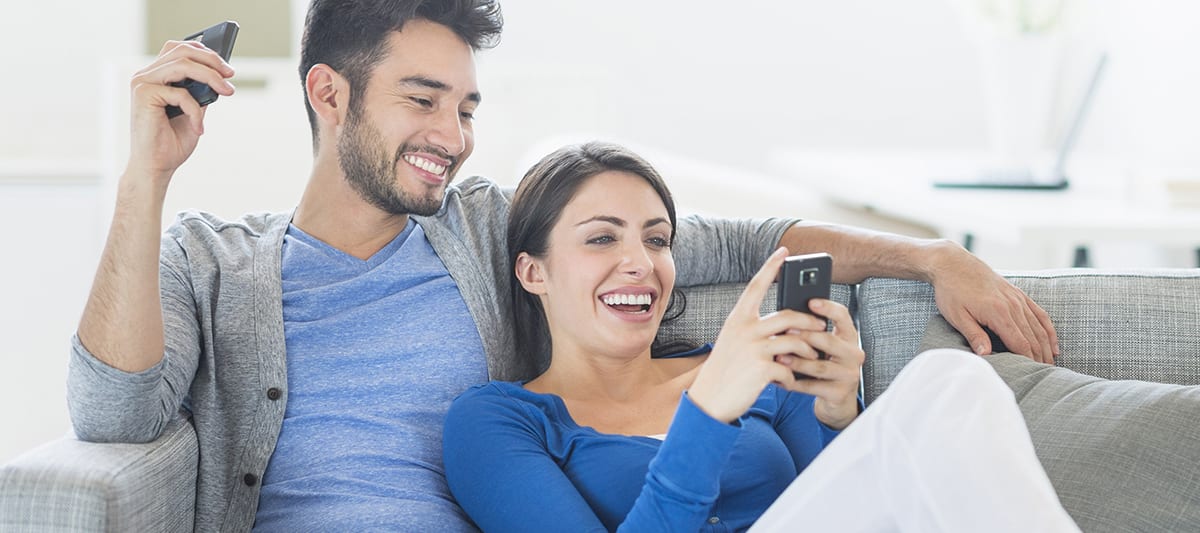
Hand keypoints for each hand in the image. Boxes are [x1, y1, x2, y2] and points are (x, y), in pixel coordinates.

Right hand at [125, 40, 235, 184]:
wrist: (155, 167)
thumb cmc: (172, 142)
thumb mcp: (194, 111)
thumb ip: (200, 91)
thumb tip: (220, 75)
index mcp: (156, 76)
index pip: (177, 49)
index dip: (203, 51)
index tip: (226, 65)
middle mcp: (146, 75)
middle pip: (182, 51)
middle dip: (212, 60)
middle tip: (231, 74)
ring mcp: (142, 83)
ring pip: (183, 65)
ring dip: (210, 76)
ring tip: (227, 91)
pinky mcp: (143, 94)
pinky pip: (180, 93)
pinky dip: (195, 110)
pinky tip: (198, 128)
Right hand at [689, 248, 850, 423]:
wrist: (708, 401)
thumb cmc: (724, 371)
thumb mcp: (735, 343)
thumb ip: (757, 332)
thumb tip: (790, 329)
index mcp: (737, 319)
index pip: (756, 286)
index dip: (771, 267)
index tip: (784, 251)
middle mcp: (745, 329)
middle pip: (788, 316)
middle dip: (809, 322)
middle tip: (821, 328)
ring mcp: (753, 348)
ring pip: (795, 342)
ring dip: (808, 352)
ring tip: (811, 359)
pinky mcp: (761, 368)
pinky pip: (789, 369)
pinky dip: (791, 378)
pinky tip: (786, 383)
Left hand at [774, 298, 863, 429]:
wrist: (837, 399)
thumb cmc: (825, 365)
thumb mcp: (823, 347)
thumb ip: (812, 332)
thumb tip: (786, 318)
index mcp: (849, 337)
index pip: (843, 316)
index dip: (828, 308)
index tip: (811, 302)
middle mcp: (853, 354)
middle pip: (828, 340)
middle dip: (805, 336)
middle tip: (785, 332)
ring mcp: (849, 374)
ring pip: (819, 366)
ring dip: (797, 361)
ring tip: (779, 357)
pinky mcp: (839, 393)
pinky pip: (813, 386)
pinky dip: (794, 382)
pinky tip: (781, 378)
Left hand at [931, 243, 1058, 362]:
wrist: (953, 264)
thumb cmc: (952, 292)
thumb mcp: (957, 316)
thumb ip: (974, 336)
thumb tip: (986, 356)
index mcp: (998, 313)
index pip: (1020, 343)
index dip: (1028, 361)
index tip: (1032, 374)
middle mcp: (1013, 305)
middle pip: (1033, 338)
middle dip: (1040, 358)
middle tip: (1044, 376)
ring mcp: (1018, 299)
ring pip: (1039, 327)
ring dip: (1047, 347)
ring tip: (1050, 366)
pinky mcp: (1018, 294)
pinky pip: (1039, 314)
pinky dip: (1048, 330)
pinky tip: (1054, 345)